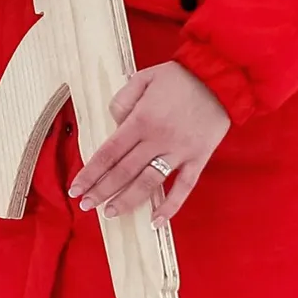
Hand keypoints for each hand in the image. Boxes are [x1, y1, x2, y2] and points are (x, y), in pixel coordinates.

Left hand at [67, 61, 228, 221]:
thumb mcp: (143, 78)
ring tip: (111, 213)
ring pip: (149, 183)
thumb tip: (114, 124)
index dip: (90, 173)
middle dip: (102, 191)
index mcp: (141, 120)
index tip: (76, 189)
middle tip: (87, 206)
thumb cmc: (180, 76)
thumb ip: (122, 100)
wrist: (221, 76)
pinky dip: (170, 206)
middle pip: (124, 172)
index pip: (108, 153)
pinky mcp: (199, 158)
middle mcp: (157, 139)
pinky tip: (156, 221)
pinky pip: (184, 187)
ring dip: (128, 201)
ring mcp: (179, 151)